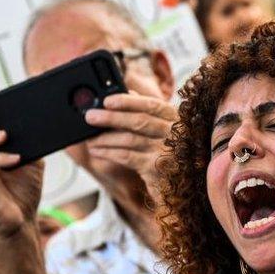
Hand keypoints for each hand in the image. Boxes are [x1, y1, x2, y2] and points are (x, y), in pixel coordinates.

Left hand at [83, 87, 176, 201]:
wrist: (184, 181)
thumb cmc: (171, 150)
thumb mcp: (165, 127)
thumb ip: (149, 110)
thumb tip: (128, 93)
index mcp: (175, 118)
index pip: (152, 105)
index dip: (128, 101)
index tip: (108, 100)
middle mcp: (174, 133)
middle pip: (139, 121)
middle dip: (111, 118)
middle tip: (91, 116)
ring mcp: (166, 151)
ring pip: (130, 139)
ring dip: (106, 138)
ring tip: (90, 138)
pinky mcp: (156, 168)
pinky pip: (127, 157)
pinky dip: (109, 152)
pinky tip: (97, 151)